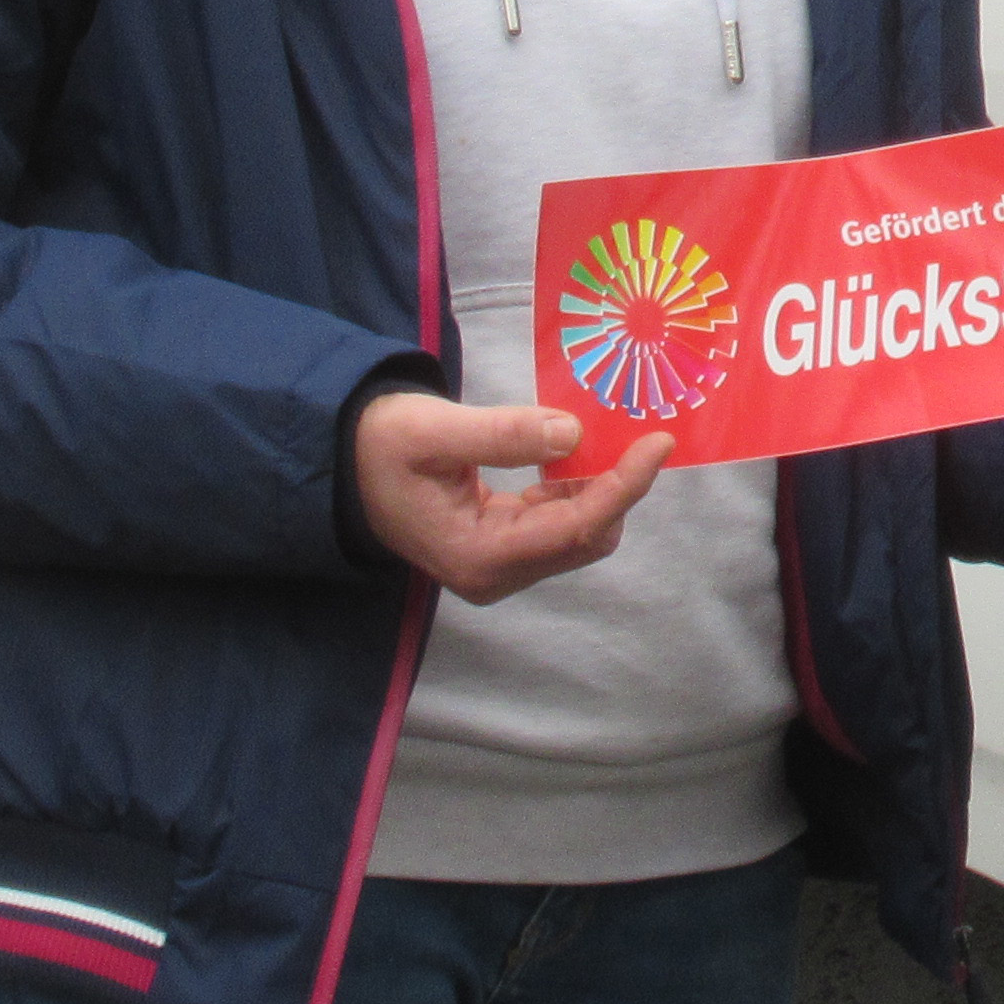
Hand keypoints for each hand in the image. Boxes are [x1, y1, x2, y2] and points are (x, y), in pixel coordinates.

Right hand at [354, 393, 667, 604]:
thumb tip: (572, 433)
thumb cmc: (380, 445)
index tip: (658, 443)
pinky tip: (578, 452)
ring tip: (613, 436)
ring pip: (580, 532)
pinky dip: (580, 489)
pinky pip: (561, 522)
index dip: (625, 486)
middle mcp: (494, 573)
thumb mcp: (432, 430)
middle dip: (619, 487)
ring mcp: (499, 565)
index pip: (576, 528)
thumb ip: (503, 434)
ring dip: (602, 487)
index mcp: (478, 555)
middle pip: (587, 538)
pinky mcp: (502, 548)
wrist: (345, 463)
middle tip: (637, 432)